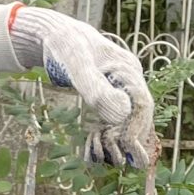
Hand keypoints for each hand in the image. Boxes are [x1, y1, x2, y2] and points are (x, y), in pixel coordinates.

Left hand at [10, 7, 155, 167]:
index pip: (142, 103)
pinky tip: (98, 146)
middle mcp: (129, 77)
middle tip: (120, 160)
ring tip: (109, 156)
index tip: (125, 146)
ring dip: (123, 138)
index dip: (137, 126)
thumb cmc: (64, 46)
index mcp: (128, 68)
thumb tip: (121, 114)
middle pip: (140, 113)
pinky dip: (111, 132)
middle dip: (132, 137)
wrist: (51, 34)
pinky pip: (117, 115)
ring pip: (131, 116)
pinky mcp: (109, 91)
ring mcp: (121, 85)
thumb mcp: (78, 68)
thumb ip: (98, 90)